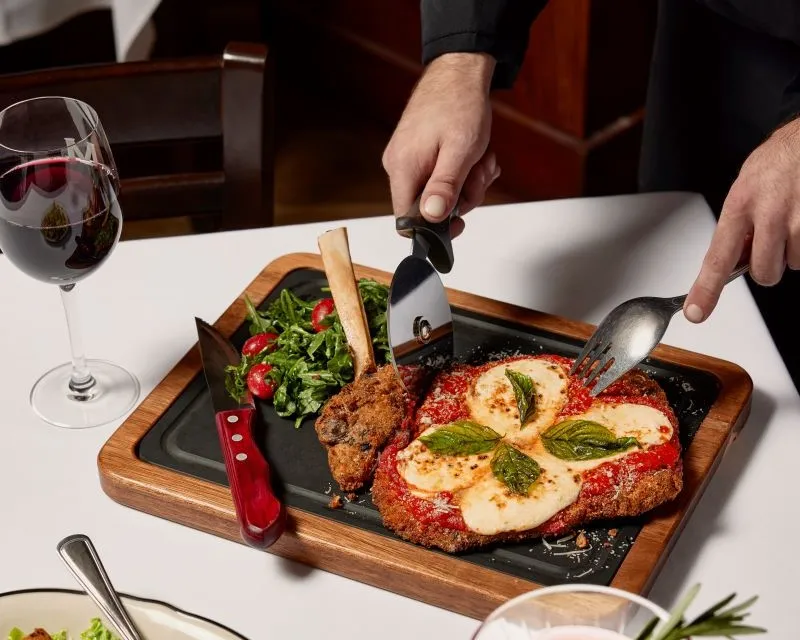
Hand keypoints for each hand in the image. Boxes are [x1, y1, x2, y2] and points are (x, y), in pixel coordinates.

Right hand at [382, 53, 499, 234]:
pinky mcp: (419, 155)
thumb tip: (431, 218)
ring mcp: (409, 160)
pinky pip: (442, 177)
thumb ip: (444, 187)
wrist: (460, 70)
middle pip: (429, 208)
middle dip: (462, 196)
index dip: (434, 228)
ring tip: (481, 157)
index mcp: (403, 168)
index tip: (459, 222)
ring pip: (441, 193)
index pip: (407, 221)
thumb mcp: (460, 151)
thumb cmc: (460, 103)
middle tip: (479, 173)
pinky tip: (476, 154)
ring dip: (469, 181)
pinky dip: (464, 171)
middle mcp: (399, 167)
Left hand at [684, 117, 799, 322]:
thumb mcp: (747, 188)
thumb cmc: (780, 161)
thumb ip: (739, 225)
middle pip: (764, 272)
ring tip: (796, 217)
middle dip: (769, 264)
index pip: (717, 258)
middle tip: (774, 239)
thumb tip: (733, 261)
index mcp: (740, 204)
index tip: (696, 313)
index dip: (706, 290)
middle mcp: (770, 213)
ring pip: (794, 264)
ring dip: (794, 249)